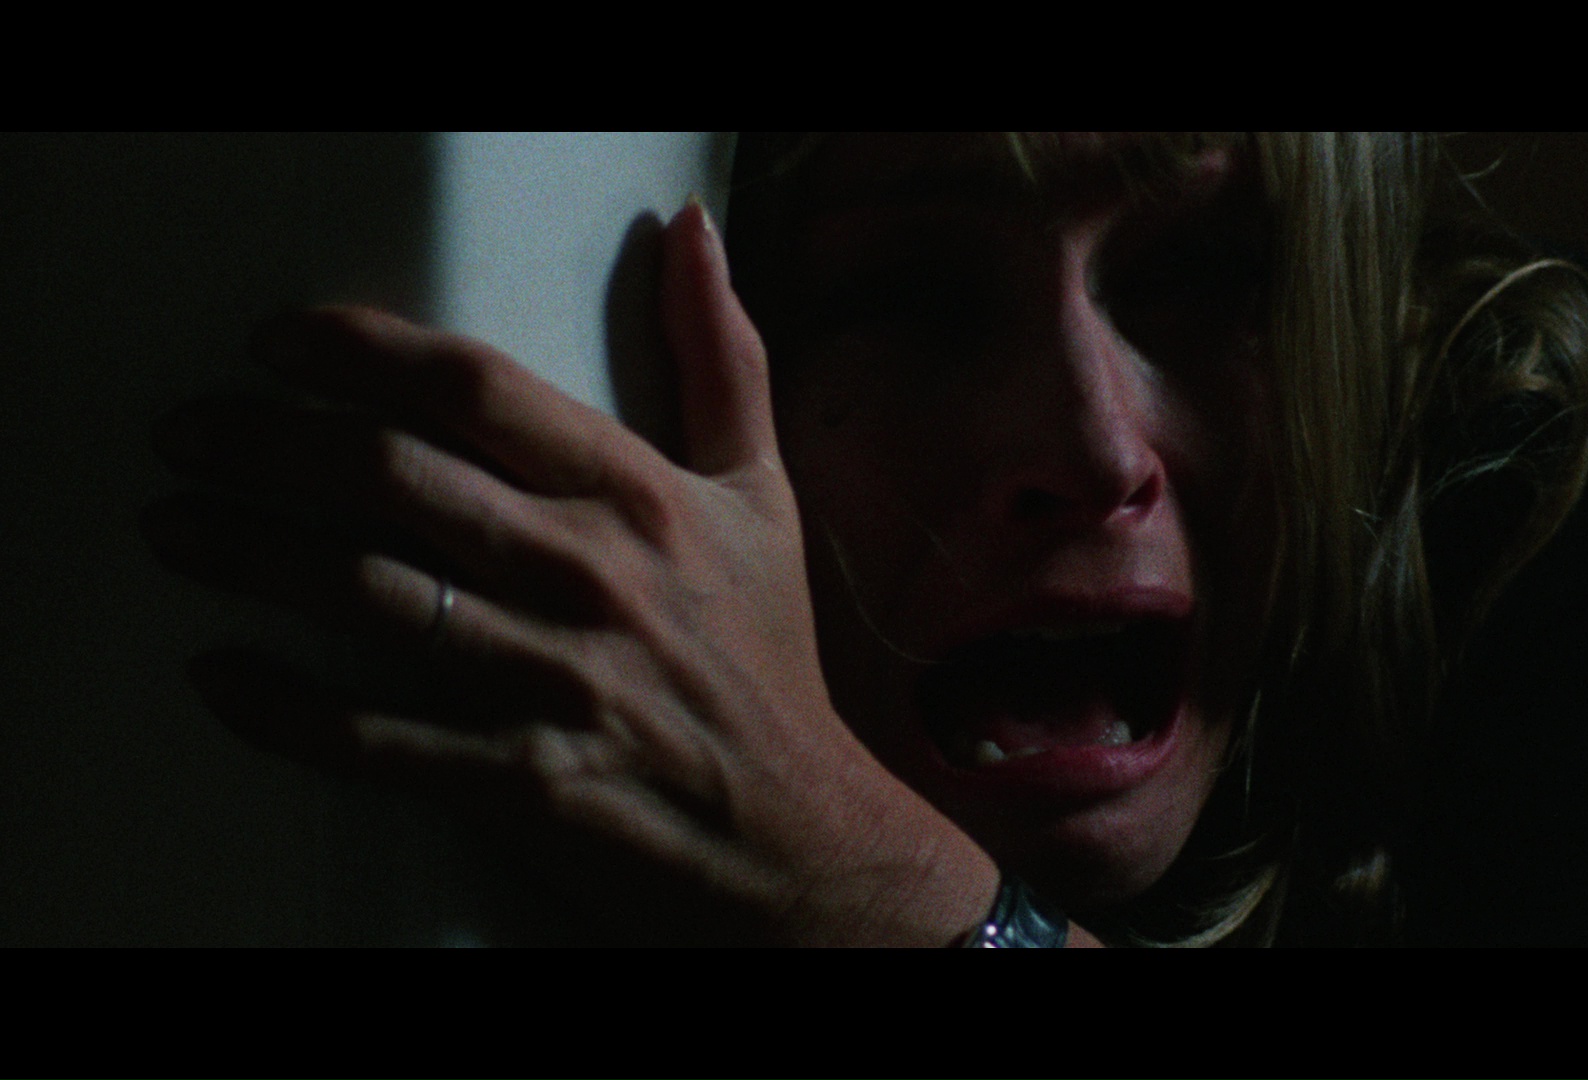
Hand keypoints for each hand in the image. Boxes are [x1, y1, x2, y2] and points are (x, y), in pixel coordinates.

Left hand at [145, 203, 997, 944]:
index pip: (476, 391)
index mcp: (638, 497)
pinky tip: (222, 678)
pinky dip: (281, 708)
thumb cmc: (765, 661)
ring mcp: (551, 679)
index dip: (361, 351)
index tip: (280, 343)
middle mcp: (589, 575)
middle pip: (392, 476)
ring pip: (365, 594)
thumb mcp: (760, 495)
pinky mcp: (519, 777)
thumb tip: (693, 232)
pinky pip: (370, 738)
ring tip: (174, 530)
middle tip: (189, 435)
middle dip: (265, 443)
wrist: (795, 836)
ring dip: (248, 554)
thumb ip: (720, 357)